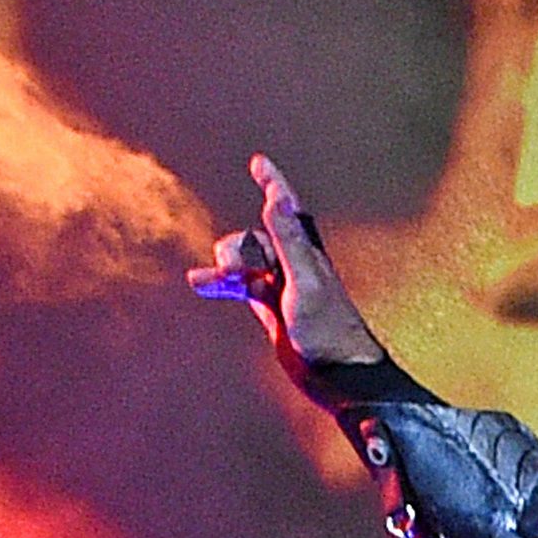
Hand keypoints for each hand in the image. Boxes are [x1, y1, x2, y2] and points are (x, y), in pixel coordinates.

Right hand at [190, 151, 386, 376]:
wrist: (336, 375)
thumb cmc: (329, 329)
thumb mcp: (306, 280)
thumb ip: (289, 240)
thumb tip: (276, 199)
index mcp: (307, 253)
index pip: (287, 209)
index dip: (274, 185)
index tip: (259, 162)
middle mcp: (294, 265)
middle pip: (254, 239)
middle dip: (236, 248)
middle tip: (231, 271)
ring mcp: (281, 287)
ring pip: (243, 262)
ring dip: (223, 267)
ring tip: (209, 280)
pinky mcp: (270, 308)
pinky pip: (239, 286)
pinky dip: (220, 283)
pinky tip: (200, 284)